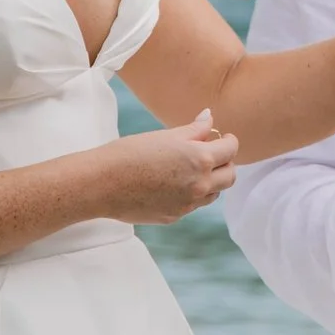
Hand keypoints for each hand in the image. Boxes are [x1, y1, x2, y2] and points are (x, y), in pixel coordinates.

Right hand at [98, 111, 239, 224]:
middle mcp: (200, 184)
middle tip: (212, 153)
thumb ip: (194, 129)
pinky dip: (191, 194)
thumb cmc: (130, 153)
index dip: (229, 140)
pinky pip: (193, 205)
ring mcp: (188, 204)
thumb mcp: (166, 136)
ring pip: (214, 193)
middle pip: (230, 176)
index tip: (223, 137)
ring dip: (211, 180)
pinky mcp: (174, 216)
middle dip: (226, 163)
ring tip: (192, 169)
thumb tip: (209, 118)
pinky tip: (172, 184)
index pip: (231, 150)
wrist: (102, 183)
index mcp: (200, 159)